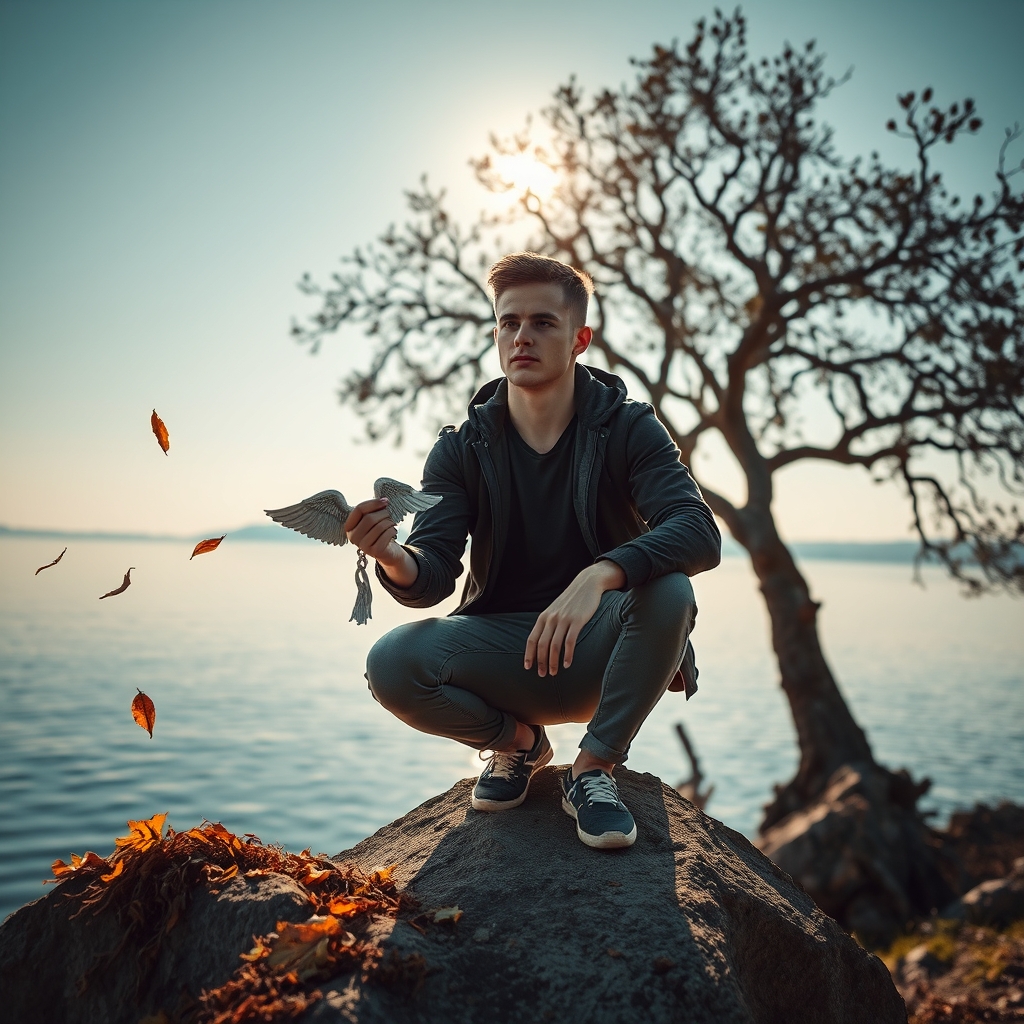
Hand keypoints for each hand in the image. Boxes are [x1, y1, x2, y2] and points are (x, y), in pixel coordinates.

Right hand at [345, 498, 417, 586]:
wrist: (387, 551)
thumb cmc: (379, 533)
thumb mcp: (372, 520)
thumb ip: (373, 509)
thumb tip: (383, 500)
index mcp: (349, 527)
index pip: (359, 509)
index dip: (373, 503)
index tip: (385, 501)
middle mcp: (353, 537)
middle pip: (369, 518)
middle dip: (383, 513)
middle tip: (389, 515)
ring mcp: (363, 546)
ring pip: (379, 526)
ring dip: (389, 522)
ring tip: (391, 524)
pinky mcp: (375, 551)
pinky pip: (386, 534)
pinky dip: (392, 530)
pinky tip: (393, 531)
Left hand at [524, 560, 625, 676]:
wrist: (587, 583)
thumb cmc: (572, 600)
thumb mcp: (555, 610)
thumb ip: (549, 623)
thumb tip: (544, 642)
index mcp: (544, 617)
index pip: (532, 639)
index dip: (529, 654)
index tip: (527, 667)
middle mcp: (551, 618)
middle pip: (542, 645)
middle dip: (540, 662)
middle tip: (542, 675)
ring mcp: (564, 619)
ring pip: (554, 645)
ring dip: (553, 662)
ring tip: (553, 672)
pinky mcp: (577, 620)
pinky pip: (570, 641)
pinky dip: (568, 655)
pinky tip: (567, 664)